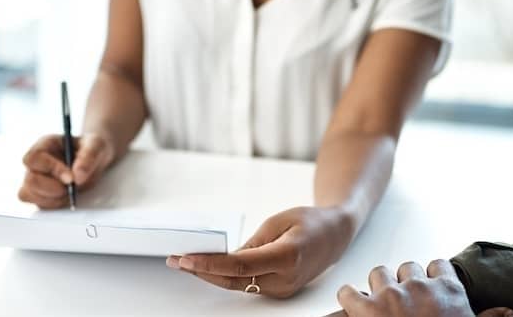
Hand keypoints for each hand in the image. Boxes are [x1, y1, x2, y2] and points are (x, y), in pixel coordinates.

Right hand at [17, 132, 120, 208]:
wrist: (95, 159)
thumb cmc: (91, 147)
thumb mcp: (96, 145)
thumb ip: (88, 157)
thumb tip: (78, 176)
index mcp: (44, 145)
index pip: (34, 158)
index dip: (50, 169)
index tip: (70, 178)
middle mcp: (36, 163)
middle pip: (30, 180)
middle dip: (52, 189)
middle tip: (71, 188)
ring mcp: (36, 179)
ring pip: (28, 194)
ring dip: (52, 199)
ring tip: (71, 191)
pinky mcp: (40, 194)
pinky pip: (38, 204)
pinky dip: (53, 205)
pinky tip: (67, 197)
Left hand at [166, 206, 354, 297]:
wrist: (336, 236)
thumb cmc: (311, 222)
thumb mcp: (278, 221)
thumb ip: (251, 243)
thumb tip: (225, 258)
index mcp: (287, 256)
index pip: (239, 265)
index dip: (209, 264)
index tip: (186, 259)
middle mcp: (285, 278)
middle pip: (234, 280)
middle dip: (201, 271)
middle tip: (176, 260)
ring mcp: (283, 288)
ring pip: (237, 285)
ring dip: (210, 275)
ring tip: (185, 262)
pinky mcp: (279, 290)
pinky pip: (246, 285)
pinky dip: (225, 276)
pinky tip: (207, 267)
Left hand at [336, 260, 504, 316]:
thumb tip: (510, 312)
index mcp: (448, 291)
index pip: (438, 266)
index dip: (432, 277)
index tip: (430, 288)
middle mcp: (420, 286)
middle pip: (408, 268)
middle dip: (405, 283)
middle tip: (404, 302)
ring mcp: (390, 295)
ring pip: (379, 274)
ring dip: (378, 287)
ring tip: (379, 304)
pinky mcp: (364, 308)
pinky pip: (349, 291)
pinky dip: (349, 298)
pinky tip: (353, 308)